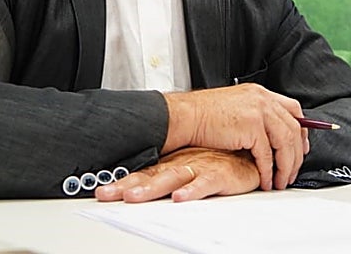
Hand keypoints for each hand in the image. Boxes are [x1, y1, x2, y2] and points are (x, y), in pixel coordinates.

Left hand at [95, 148, 259, 202]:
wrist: (249, 154)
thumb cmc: (218, 161)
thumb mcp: (189, 167)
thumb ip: (166, 177)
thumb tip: (138, 190)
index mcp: (173, 164)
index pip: (143, 174)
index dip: (122, 183)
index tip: (102, 192)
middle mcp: (182, 164)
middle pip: (151, 177)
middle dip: (128, 186)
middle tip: (108, 194)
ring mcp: (199, 167)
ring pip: (172, 178)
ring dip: (153, 188)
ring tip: (135, 197)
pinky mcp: (219, 174)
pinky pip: (204, 183)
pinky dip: (192, 190)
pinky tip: (181, 197)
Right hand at [163, 84, 309, 190]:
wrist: (186, 116)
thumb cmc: (204, 115)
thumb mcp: (237, 106)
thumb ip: (255, 115)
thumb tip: (268, 134)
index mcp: (261, 94)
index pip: (293, 109)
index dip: (301, 130)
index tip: (301, 147)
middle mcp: (263, 100)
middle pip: (294, 128)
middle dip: (297, 153)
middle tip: (293, 170)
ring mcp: (259, 112)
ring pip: (285, 143)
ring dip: (285, 165)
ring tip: (281, 181)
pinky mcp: (251, 127)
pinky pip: (267, 155)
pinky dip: (268, 171)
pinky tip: (266, 181)